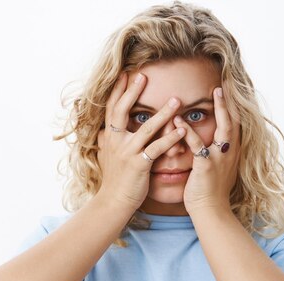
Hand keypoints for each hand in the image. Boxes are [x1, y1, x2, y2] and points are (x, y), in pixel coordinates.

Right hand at [96, 72, 186, 210]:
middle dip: (132, 92)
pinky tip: (183, 130)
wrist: (113, 202)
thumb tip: (101, 133)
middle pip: (122, 111)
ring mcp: (127, 153)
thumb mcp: (106, 158)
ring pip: (146, 128)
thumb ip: (105, 143)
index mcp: (109, 138)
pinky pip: (157, 148)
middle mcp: (116, 142)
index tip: (125, 74)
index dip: (117, 91)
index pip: (112, 109)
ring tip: (176, 100)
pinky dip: (171, 138)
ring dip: (162, 113)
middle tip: (143, 76)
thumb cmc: (114, 181)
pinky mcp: (139, 165)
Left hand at [176, 86, 241, 213]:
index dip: (232, 108)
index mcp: (232, 152)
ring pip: (223, 128)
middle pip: (234, 121)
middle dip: (230, 102)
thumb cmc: (210, 190)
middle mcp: (230, 152)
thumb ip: (217, 153)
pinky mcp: (207, 166)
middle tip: (223, 85)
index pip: (235, 125)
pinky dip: (188, 132)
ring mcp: (220, 158)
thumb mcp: (218, 168)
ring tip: (213, 93)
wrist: (211, 210)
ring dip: (220, 109)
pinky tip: (178, 120)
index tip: (228, 92)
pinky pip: (198, 145)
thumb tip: (214, 144)